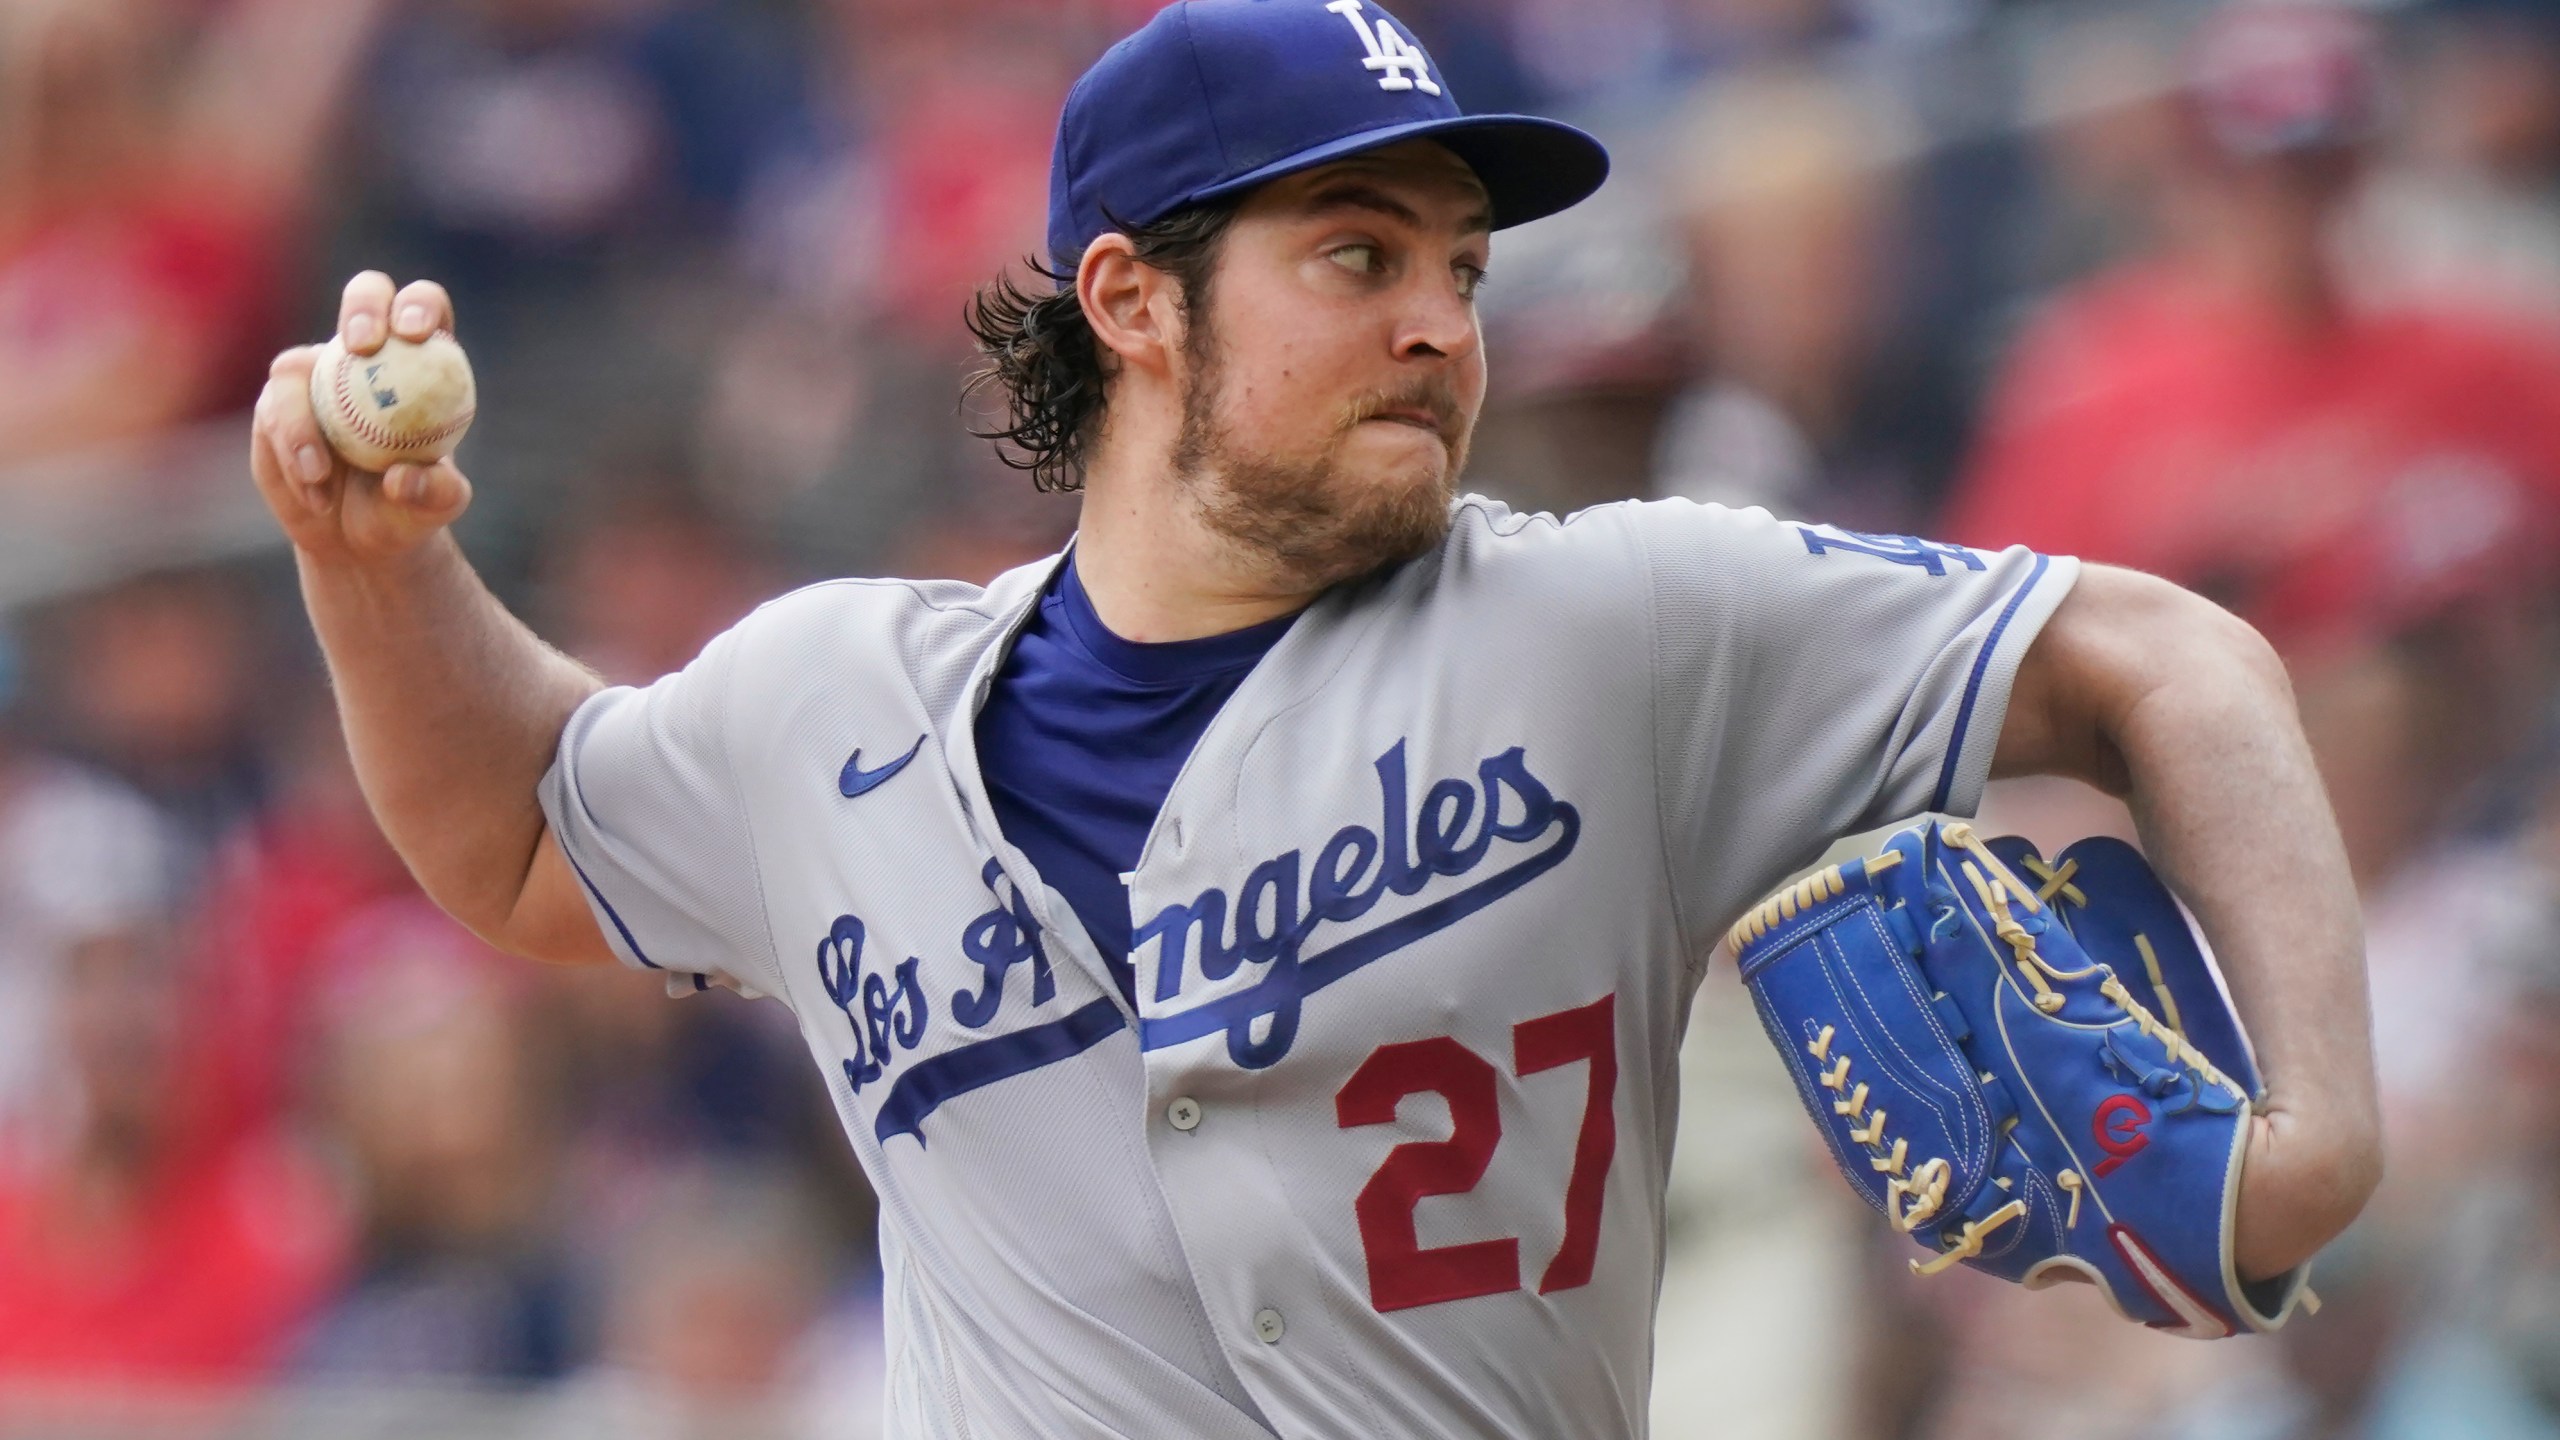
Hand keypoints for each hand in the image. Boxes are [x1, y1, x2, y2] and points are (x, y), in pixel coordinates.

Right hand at [250, 272, 472, 563]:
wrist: (357, 538)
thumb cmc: (408, 509)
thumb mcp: (436, 506)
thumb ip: (434, 491)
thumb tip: (401, 477)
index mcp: (421, 360)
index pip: (426, 309)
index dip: (420, 306)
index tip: (415, 333)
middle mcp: (368, 354)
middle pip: (366, 296)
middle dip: (363, 308)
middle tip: (362, 346)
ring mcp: (317, 374)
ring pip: (298, 366)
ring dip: (305, 424)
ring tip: (321, 478)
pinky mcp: (275, 404)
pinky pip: (274, 414)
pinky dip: (292, 453)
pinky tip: (313, 492)